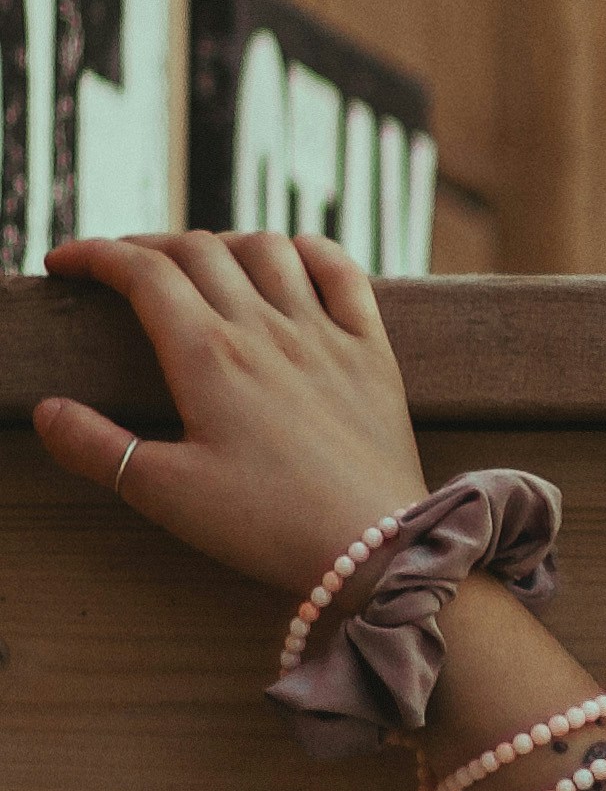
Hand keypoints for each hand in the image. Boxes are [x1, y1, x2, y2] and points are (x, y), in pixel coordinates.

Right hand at [33, 232, 431, 600]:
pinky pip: (344, 273)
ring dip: (221, 242)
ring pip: (267, 249)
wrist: (372, 548)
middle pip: (197, 250)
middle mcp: (266, 329)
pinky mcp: (372, 352)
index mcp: (208, 356)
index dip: (94, 256)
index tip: (63, 263)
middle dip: (145, 246)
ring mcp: (324, 335)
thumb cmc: (265, 525)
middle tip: (118, 266)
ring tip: (196, 262)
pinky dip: (311, 251)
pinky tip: (292, 257)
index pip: (142, 274)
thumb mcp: (164, 493)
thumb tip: (48, 410)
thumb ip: (97, 448)